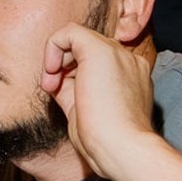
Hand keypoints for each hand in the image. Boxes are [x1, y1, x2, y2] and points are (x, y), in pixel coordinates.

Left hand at [41, 22, 160, 179]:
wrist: (122, 149)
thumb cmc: (105, 141)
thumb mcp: (85, 111)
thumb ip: (72, 91)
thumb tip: (54, 79)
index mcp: (130, 76)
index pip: (97, 62)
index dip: (72, 72)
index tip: (60, 94)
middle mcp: (128, 61)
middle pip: (86, 49)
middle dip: (62, 66)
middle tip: (51, 89)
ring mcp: (118, 54)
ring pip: (78, 37)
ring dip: (56, 59)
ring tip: (50, 85)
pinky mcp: (100, 50)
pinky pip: (69, 31)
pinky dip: (53, 46)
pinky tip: (51, 71)